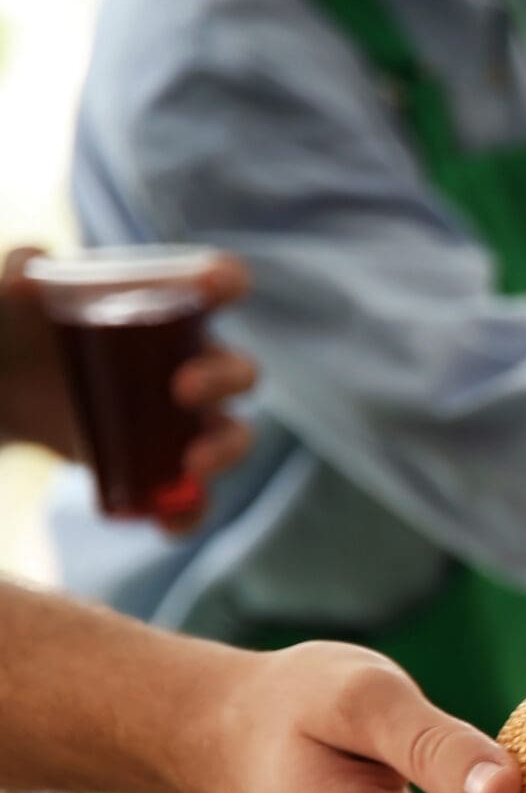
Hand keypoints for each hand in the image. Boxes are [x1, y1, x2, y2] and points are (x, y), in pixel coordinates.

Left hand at [1, 247, 258, 533]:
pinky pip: (194, 496)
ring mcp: (178, 421)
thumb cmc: (12, 333)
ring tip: (194, 466)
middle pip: (236, 372)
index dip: (227, 280)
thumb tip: (32, 269)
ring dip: (226, 450)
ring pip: (231, 435)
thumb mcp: (7, 303)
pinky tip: (167, 523)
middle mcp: (185, 363)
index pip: (212, 286)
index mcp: (161, 309)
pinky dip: (190, 512)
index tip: (223, 284)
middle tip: (182, 391)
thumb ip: (14, 278)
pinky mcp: (159, 466)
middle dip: (224, 379)